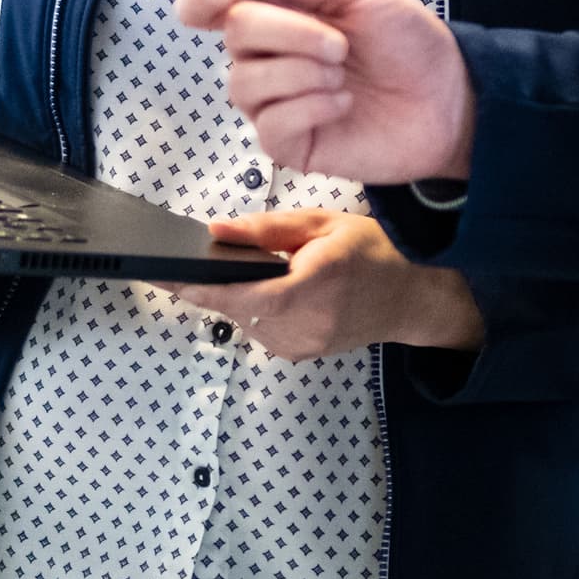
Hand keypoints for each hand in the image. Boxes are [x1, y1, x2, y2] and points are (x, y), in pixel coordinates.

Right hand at [176, 0, 473, 183]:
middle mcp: (265, 56)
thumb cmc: (407, 41)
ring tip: (344, 75)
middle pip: (233, 34)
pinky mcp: (288, 144)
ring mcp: (273, 102)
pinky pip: (270, 124)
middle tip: (340, 44)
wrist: (447, 97)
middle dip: (289, 33)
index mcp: (276, 13)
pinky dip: (311, 107)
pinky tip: (342, 103)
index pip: (208, 3)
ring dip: (303, 73)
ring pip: (245, 83)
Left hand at [177, 208, 484, 361]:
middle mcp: (308, 322)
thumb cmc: (371, 251)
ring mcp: (305, 344)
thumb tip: (214, 230)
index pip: (243, 293)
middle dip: (217, 285)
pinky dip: (257, 310)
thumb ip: (265, 229)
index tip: (166, 277)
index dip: (200, 288)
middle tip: (205, 262)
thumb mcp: (322, 223)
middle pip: (237, 308)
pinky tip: (276, 291)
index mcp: (315, 282)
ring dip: (241, 297)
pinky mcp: (301, 354)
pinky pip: (260, 331)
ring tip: (264, 272)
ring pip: (245, 321)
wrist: (411, 297)